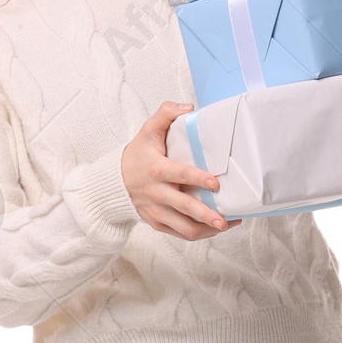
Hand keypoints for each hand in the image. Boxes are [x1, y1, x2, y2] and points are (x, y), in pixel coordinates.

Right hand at [121, 101, 240, 239]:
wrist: (115, 182)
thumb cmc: (137, 155)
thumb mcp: (147, 130)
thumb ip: (166, 113)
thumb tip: (189, 107)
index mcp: (157, 169)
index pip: (180, 175)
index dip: (199, 179)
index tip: (216, 183)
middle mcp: (157, 193)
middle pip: (185, 208)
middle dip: (206, 215)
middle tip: (225, 219)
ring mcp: (158, 211)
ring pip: (185, 228)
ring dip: (207, 230)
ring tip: (226, 225)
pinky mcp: (158, 223)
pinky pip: (181, 234)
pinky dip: (200, 234)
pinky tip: (216, 229)